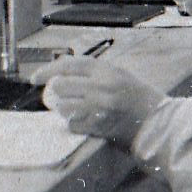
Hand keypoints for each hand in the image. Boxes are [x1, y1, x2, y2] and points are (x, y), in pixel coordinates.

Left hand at [32, 55, 167, 150]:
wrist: (157, 122)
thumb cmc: (137, 97)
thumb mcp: (117, 74)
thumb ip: (92, 72)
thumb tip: (61, 73)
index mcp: (106, 70)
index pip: (69, 64)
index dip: (48, 69)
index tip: (35, 78)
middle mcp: (102, 86)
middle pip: (62, 85)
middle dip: (55, 92)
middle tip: (54, 97)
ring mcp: (100, 107)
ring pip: (64, 107)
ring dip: (63, 109)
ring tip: (73, 110)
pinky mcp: (100, 126)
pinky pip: (73, 124)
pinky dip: (74, 124)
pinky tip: (83, 122)